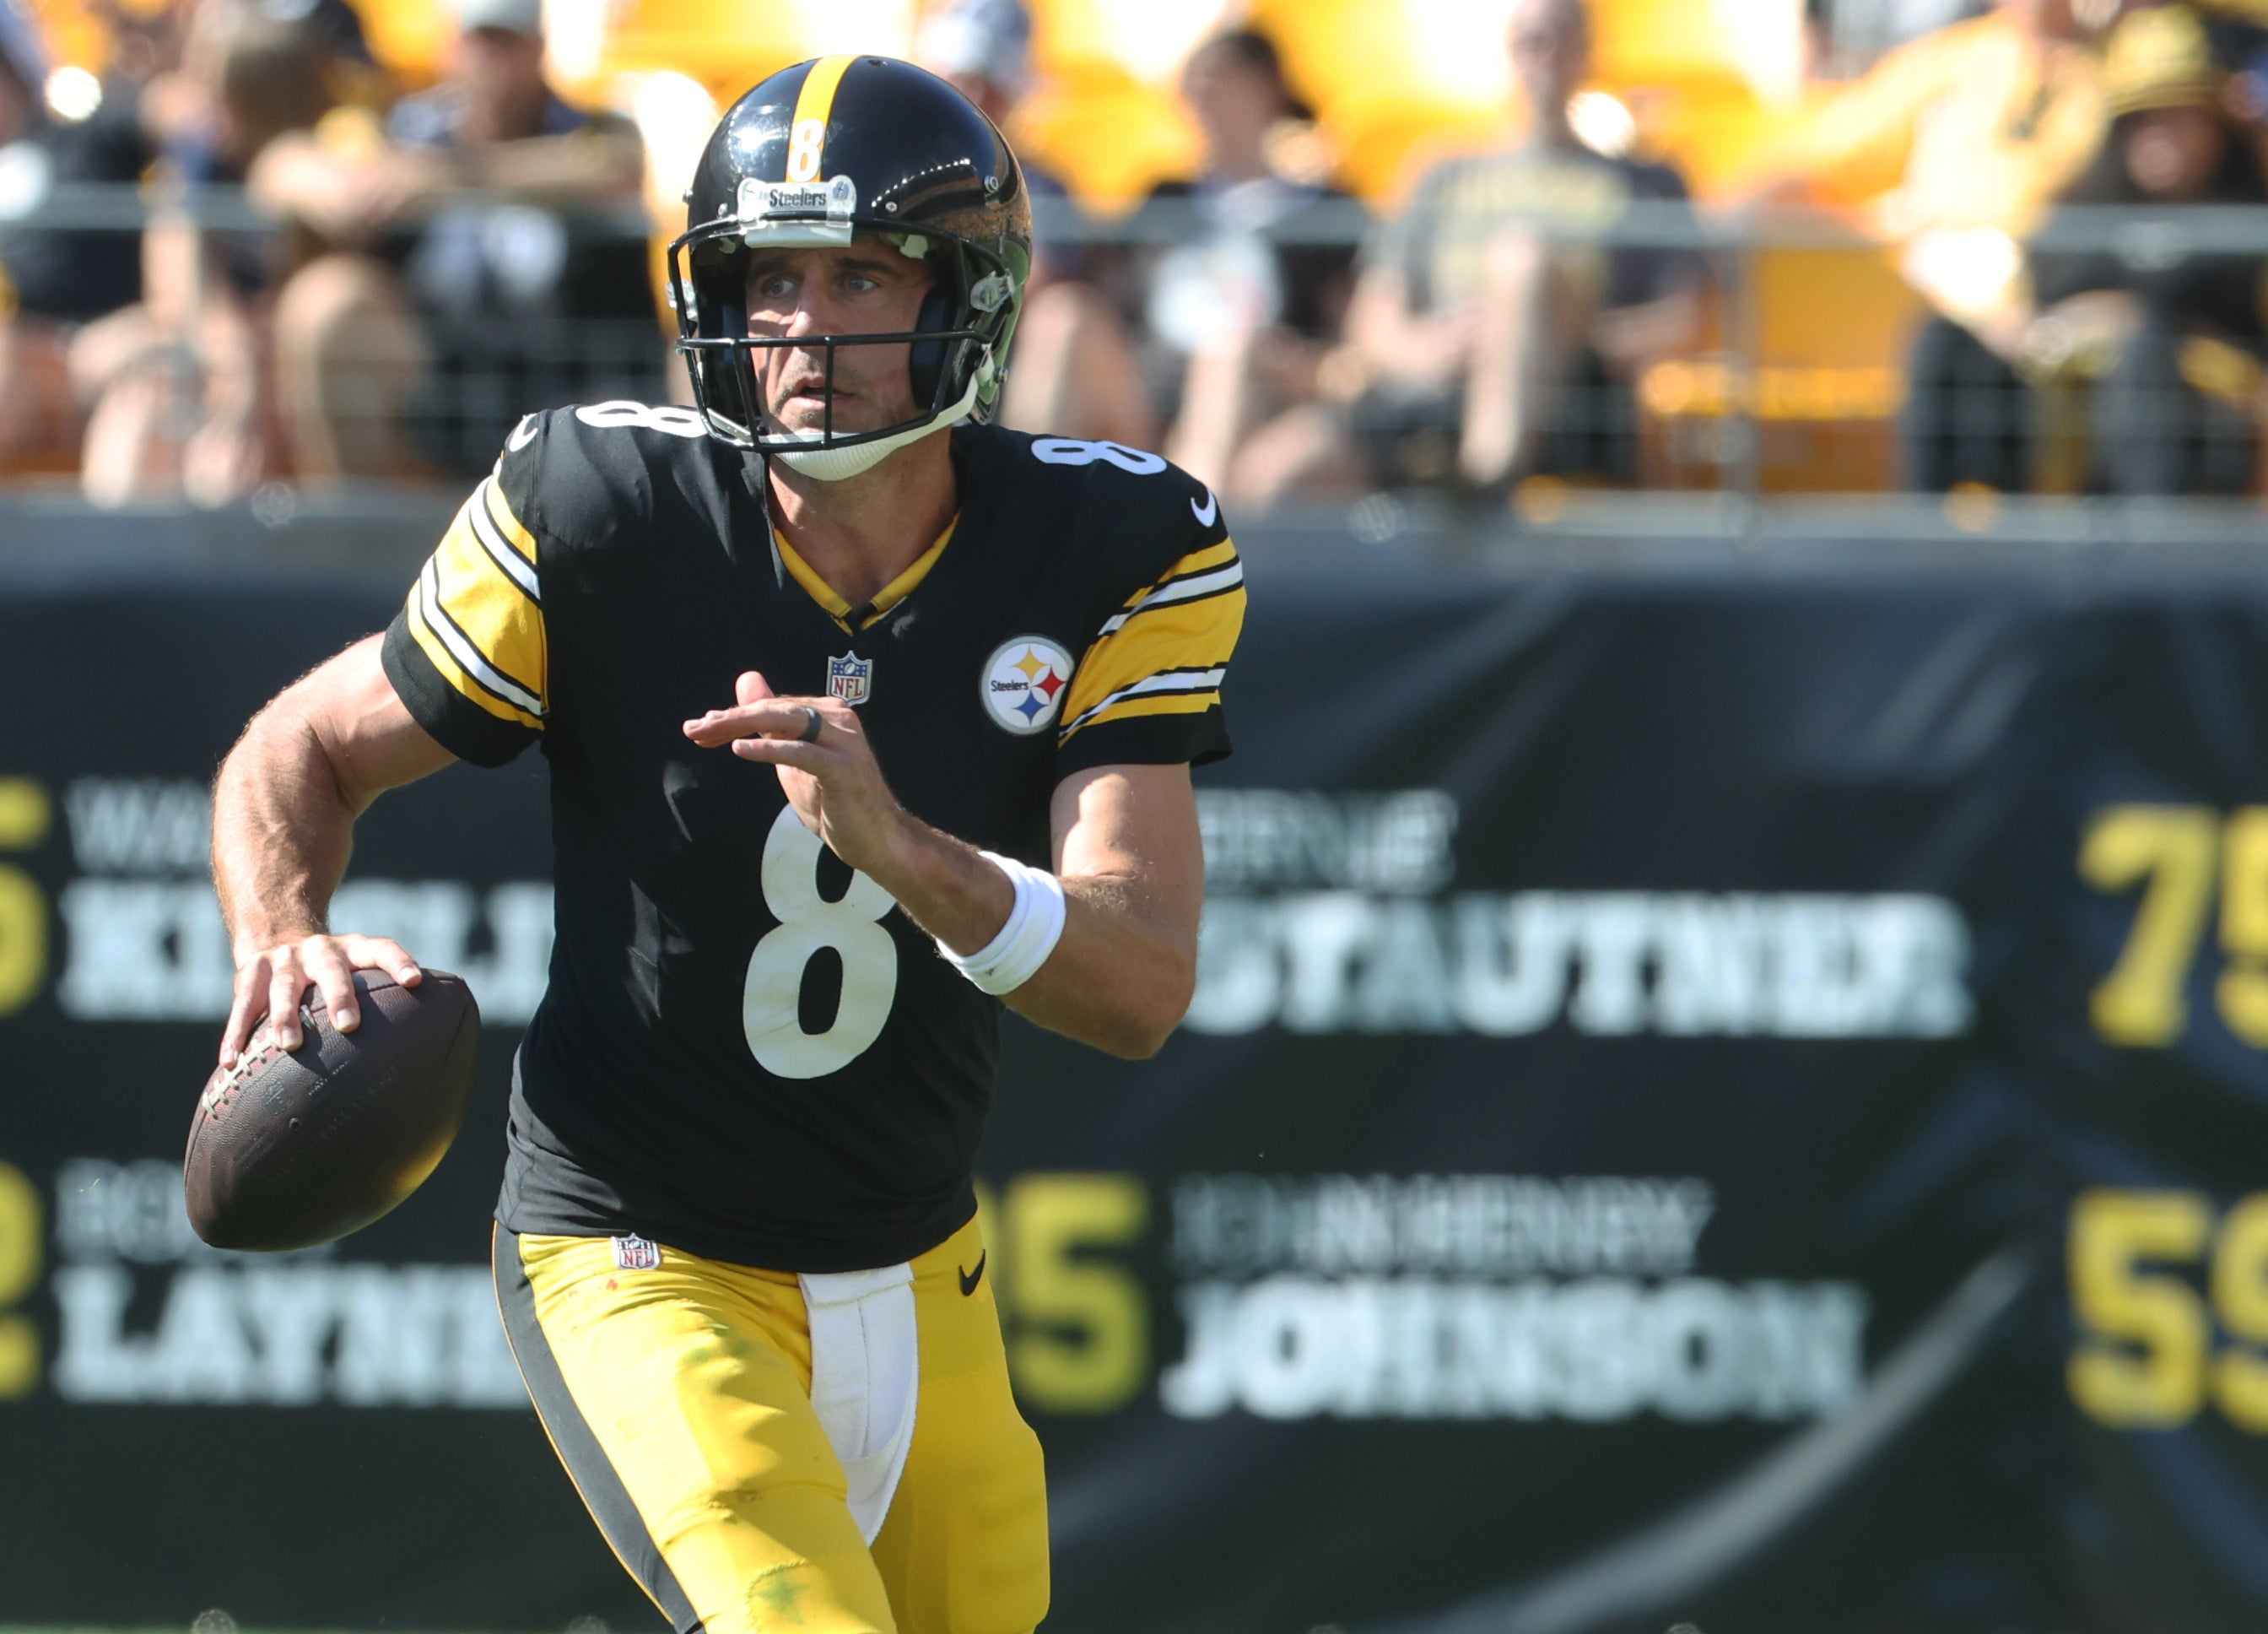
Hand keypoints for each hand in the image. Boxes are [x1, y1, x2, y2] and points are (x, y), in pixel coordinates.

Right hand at [221, 933, 421, 1065]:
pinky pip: (242, 1005)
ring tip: (288, 1046)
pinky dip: (235, 1034)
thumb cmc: (332, 973)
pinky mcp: (250, 970)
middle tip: (349, 1025)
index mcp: (353, 950)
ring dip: (284, 1017)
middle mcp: (320, 950)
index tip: (415, 981)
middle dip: (340, 996)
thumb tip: (416, 1053)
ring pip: (283, 987)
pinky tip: (230, 1062)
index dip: (399, 962)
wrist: (278, 934)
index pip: (382, 949)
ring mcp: (283, 959)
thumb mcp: (355, 969)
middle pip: (332, 971)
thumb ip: (379, 997)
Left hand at [682, 671, 908, 876]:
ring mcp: (843, 742)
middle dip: (730, 718)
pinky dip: (769, 749)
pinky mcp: (843, 768)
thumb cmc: (834, 803)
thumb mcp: (792, 760)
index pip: (771, 707)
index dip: (733, 716)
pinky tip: (740, 750)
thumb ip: (770, 725)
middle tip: (693, 728)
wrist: (877, 840)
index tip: (699, 728)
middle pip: (774, 710)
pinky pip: (801, 752)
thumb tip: (746, 682)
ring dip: (741, 726)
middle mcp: (837, 718)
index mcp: (826, 713)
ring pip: (785, 722)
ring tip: (707, 733)